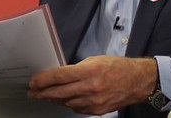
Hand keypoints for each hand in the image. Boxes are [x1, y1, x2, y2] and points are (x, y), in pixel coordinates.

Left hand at [28, 55, 155, 114]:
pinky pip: (77, 109)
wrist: (137, 81)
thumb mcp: (94, 60)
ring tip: (46, 96)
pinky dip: (69, 104)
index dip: (43, 80)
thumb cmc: (117, 67)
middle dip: (43, 93)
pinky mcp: (98, 110)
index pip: (59, 76)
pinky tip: (64, 100)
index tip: (34, 82)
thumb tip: (60, 76)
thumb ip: (76, 69)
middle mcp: (90, 87)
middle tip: (33, 93)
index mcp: (89, 71)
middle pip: (59, 92)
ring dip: (54, 99)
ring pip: (67, 102)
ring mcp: (94, 101)